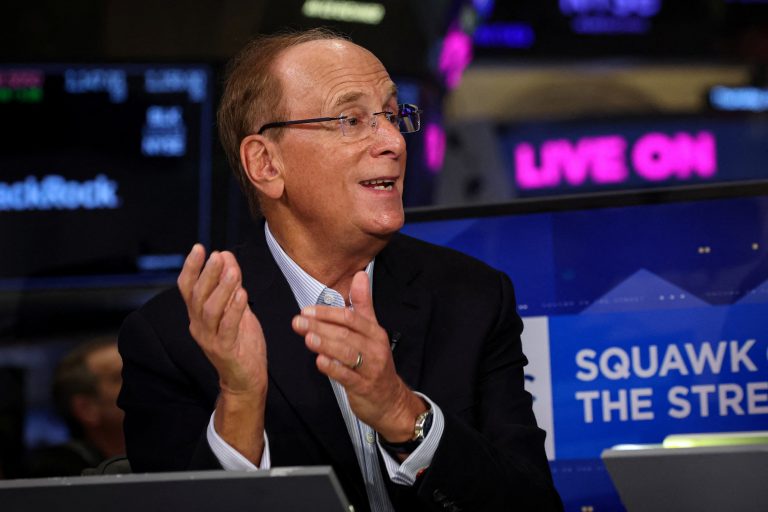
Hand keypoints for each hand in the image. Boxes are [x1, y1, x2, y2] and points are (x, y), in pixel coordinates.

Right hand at [178, 244, 266, 394]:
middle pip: (197, 296)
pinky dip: (234, 309)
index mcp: (197, 314)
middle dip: (207, 273)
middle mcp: (198, 325)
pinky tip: (243, 293)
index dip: (191, 267)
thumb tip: (226, 256)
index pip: (187, 287)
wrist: (245, 379)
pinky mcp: (224, 350)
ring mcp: (209, 339)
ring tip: (233, 271)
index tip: (199, 247)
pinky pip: (227, 327)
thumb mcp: (236, 308)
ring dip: (221, 288)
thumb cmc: (240, 342)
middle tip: (217, 255)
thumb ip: (231, 284)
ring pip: (210, 310)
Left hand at [292, 271, 425, 441]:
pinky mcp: (364, 387)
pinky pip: (348, 376)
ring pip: (347, 353)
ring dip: (326, 344)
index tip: (307, 310)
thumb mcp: (372, 332)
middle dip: (320, 327)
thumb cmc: (376, 363)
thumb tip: (360, 275)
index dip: (328, 313)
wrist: (390, 400)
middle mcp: (374, 348)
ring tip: (307, 338)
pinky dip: (334, 368)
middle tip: (298, 322)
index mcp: (374, 333)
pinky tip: (320, 362)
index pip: (351, 318)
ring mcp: (371, 368)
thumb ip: (363, 304)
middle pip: (346, 333)